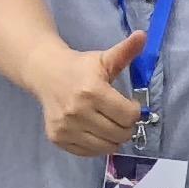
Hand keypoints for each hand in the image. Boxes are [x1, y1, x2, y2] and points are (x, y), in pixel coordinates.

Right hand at [38, 31, 147, 158]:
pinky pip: (88, 152)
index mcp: (92, 91)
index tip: (130, 105)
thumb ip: (126, 51)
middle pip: (119, 134)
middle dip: (126, 126)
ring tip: (109, 124)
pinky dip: (97, 145)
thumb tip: (143, 35)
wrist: (45, 73)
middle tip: (121, 116)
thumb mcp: (104, 58)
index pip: (128, 115)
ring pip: (106, 147)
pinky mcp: (56, 137)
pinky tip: (95, 131)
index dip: (135, 112)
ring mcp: (65, 126)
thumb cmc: (80, 67)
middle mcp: (76, 111)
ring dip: (113, 138)